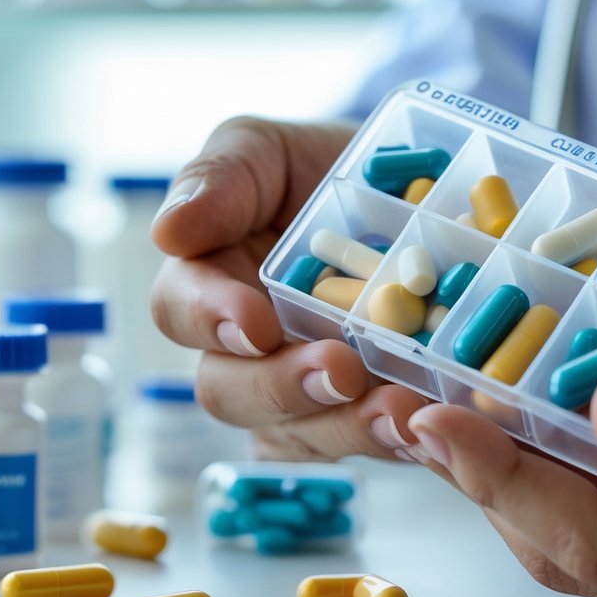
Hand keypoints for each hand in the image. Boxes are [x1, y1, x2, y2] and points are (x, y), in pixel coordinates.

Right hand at [151, 116, 429, 460]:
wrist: (409, 190)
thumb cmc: (321, 167)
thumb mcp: (269, 150)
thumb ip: (221, 176)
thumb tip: (169, 231)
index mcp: (208, 282)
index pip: (181, 311)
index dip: (212, 320)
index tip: (256, 322)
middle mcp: (244, 350)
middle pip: (231, 392)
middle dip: (284, 387)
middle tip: (341, 369)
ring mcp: (301, 391)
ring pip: (300, 433)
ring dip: (347, 428)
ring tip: (402, 413)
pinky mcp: (359, 414)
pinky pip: (362, 447)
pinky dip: (394, 442)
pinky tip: (428, 425)